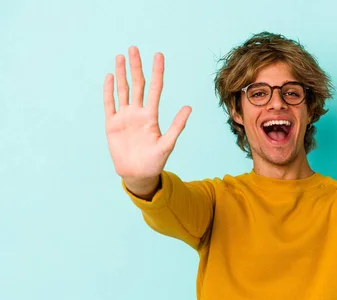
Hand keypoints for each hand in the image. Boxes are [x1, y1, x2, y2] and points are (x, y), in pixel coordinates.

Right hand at [103, 46, 191, 182]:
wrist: (138, 174)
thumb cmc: (155, 161)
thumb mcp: (167, 144)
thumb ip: (177, 126)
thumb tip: (189, 107)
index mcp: (151, 116)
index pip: (155, 89)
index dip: (157, 72)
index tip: (158, 55)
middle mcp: (138, 113)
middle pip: (137, 85)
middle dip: (136, 66)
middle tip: (134, 48)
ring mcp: (124, 117)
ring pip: (123, 90)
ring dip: (121, 74)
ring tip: (121, 56)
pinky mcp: (112, 125)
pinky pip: (110, 104)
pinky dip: (109, 91)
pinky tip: (109, 77)